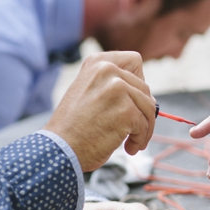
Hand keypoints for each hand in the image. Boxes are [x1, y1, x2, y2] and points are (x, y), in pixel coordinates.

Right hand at [44, 52, 155, 171]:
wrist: (60, 149)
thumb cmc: (73, 127)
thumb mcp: (89, 92)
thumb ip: (113, 86)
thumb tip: (148, 98)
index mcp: (98, 63)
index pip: (135, 61)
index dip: (139, 81)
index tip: (133, 99)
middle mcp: (108, 70)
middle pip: (145, 88)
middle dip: (143, 111)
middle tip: (133, 129)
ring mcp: (118, 89)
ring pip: (149, 107)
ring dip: (144, 128)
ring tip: (131, 142)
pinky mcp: (127, 111)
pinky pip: (145, 125)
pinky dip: (140, 139)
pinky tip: (128, 147)